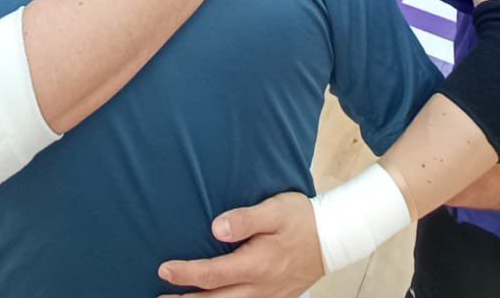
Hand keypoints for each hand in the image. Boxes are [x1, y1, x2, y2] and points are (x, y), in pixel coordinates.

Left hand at [158, 192, 321, 297]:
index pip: (212, 274)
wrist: (336, 237)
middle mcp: (261, 287)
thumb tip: (215, 228)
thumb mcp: (275, 210)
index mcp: (257, 265)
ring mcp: (269, 297)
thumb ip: (244, 219)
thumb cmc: (302, 219)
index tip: (163, 270)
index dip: (185, 274)